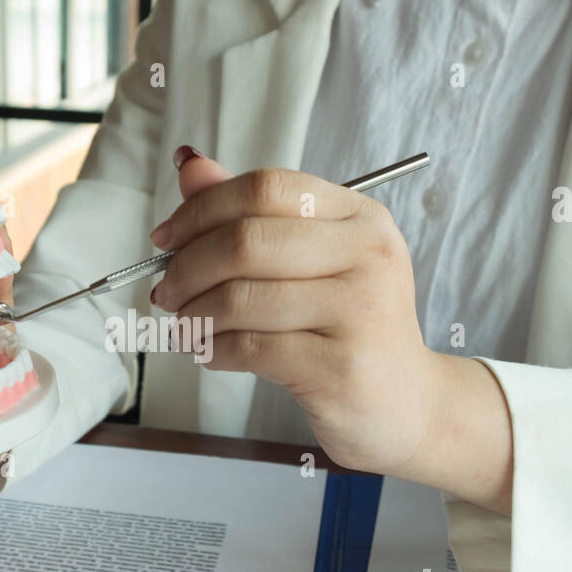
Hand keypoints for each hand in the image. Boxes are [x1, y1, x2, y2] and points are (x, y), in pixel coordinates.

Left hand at [149, 149, 512, 512]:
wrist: (407, 404)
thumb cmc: (349, 327)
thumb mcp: (311, 261)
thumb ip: (252, 215)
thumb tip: (191, 166)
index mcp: (360, 216)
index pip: (266, 188)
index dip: (201, 209)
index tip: (165, 238)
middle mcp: (368, 255)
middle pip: (247, 240)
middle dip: (187, 266)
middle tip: (166, 291)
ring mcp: (359, 311)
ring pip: (241, 298)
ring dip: (195, 313)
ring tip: (185, 325)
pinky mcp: (340, 366)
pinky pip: (251, 347)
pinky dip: (213, 348)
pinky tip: (208, 352)